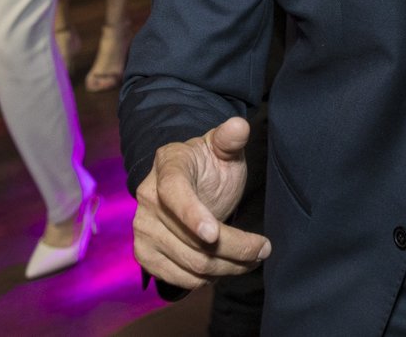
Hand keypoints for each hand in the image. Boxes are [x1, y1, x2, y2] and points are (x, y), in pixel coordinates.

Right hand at [132, 117, 270, 292]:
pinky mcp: (144, 253)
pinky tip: (223, 268)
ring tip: (250, 258)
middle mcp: (147, 197)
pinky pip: (176, 277)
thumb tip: (240, 126)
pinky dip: (205, 279)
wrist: (188, 184)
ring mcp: (142, 228)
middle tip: (263, 249)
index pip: (174, 191)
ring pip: (190, 263)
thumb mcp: (222, 149)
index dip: (192, 214)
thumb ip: (230, 139)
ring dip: (227, 268)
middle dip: (235, 249)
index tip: (214, 235)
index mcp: (167, 165)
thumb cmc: (209, 165)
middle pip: (192, 239)